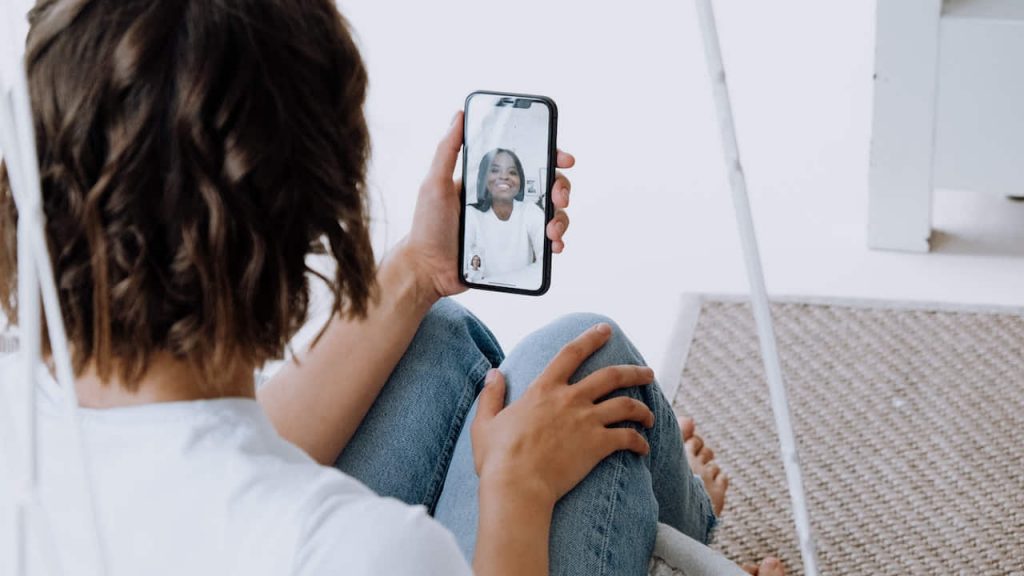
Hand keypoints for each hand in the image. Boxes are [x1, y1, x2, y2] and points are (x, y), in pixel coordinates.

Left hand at [404, 111, 575, 300]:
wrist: (428, 269)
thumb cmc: (427, 226)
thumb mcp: (435, 184)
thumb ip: (447, 150)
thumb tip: (459, 114)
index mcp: (490, 181)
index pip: (526, 161)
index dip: (549, 156)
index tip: (562, 159)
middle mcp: (505, 200)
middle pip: (546, 186)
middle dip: (561, 188)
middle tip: (560, 196)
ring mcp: (512, 225)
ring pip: (551, 214)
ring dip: (561, 218)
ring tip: (552, 229)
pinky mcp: (515, 248)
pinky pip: (543, 242)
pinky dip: (555, 241)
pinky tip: (554, 245)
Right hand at [470, 323, 655, 506]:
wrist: (517, 485)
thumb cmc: (498, 457)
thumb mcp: (485, 422)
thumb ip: (491, 395)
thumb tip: (493, 373)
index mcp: (544, 389)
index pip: (571, 353)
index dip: (591, 338)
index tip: (605, 329)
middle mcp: (570, 399)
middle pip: (611, 375)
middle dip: (634, 371)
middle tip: (647, 372)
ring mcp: (586, 421)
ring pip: (626, 405)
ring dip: (642, 409)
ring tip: (650, 416)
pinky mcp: (598, 445)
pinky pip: (628, 438)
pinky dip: (640, 441)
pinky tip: (644, 447)